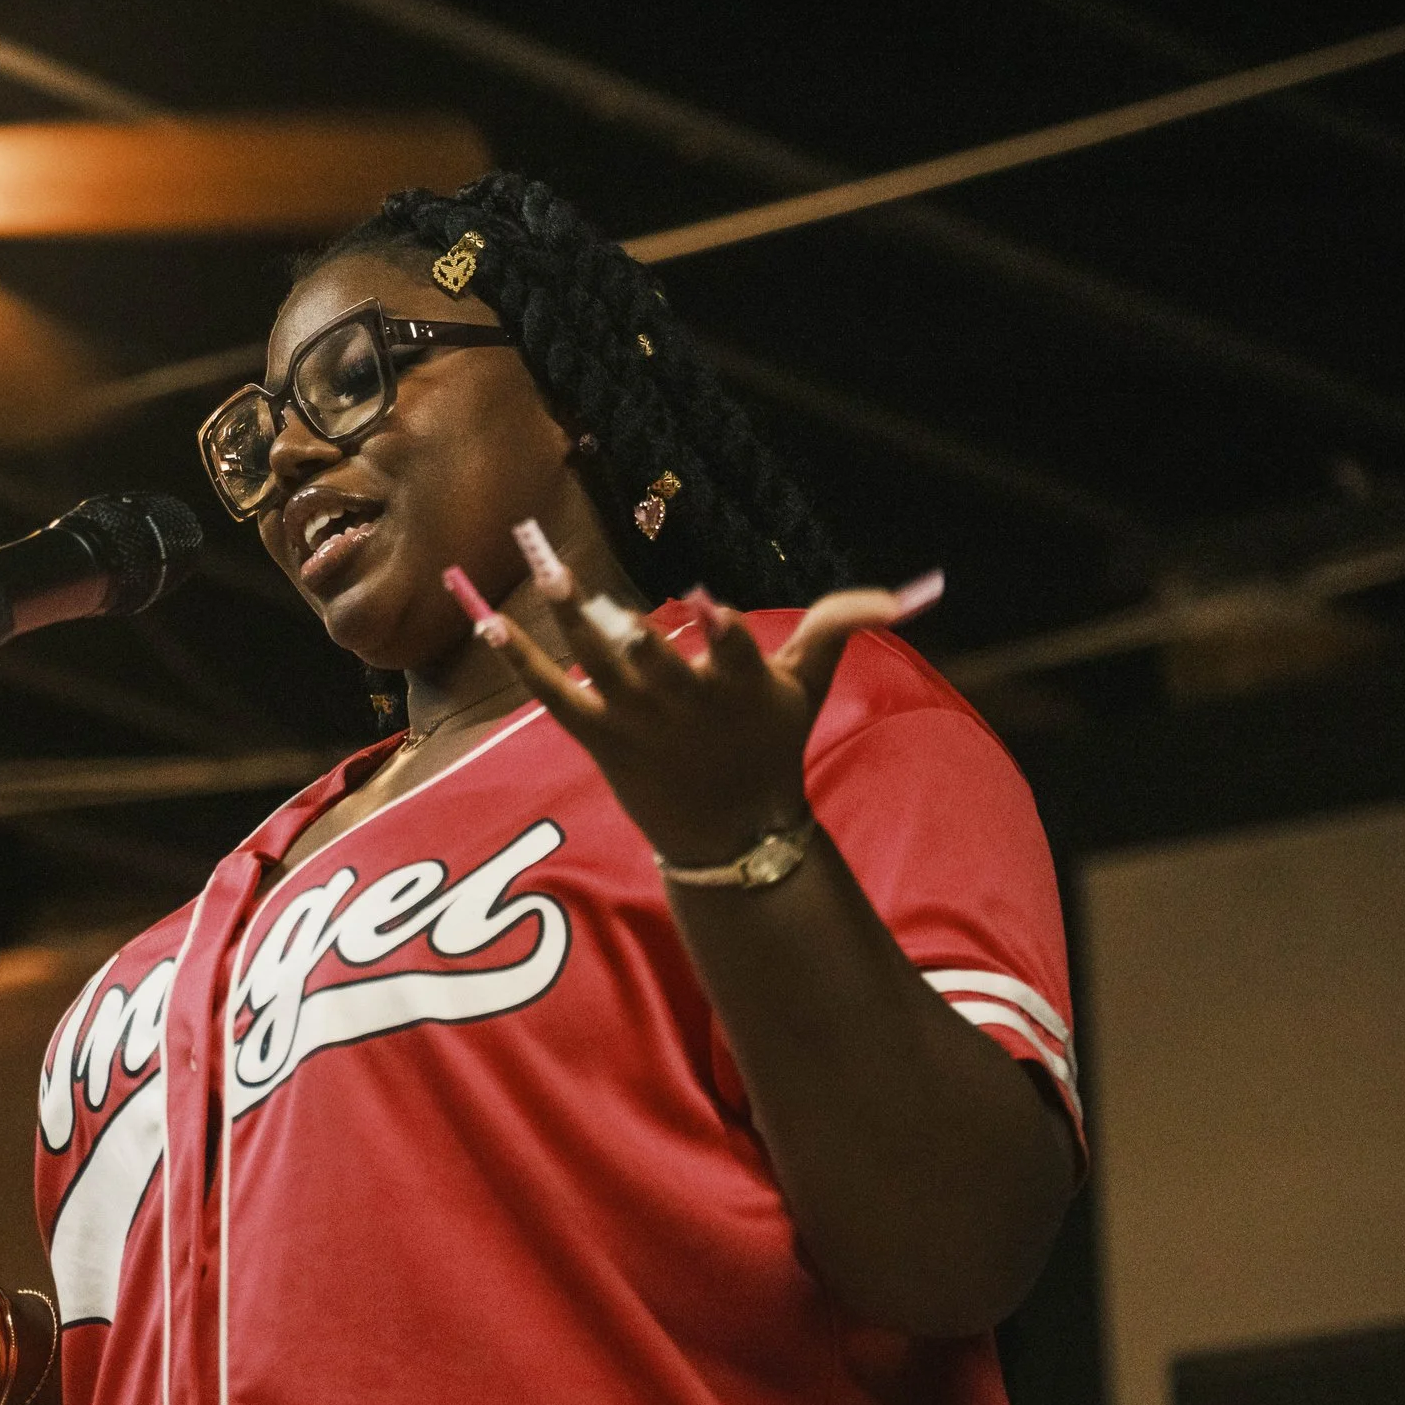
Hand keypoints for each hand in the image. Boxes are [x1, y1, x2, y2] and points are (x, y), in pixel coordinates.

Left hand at [453, 525, 938, 866]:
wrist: (732, 835)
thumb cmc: (772, 746)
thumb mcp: (811, 685)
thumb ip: (843, 624)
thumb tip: (915, 589)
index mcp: (740, 688)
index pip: (731, 655)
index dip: (719, 632)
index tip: (706, 601)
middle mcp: (684, 705)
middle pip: (649, 658)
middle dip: (623, 624)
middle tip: (586, 578)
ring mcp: (636, 722)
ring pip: (596, 665)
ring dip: (565, 618)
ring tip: (541, 569)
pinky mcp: (598, 738)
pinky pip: (554, 695)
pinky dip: (523, 661)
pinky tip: (489, 621)